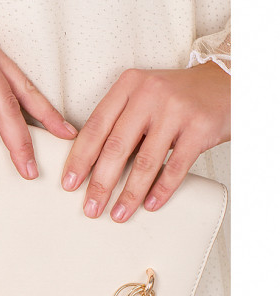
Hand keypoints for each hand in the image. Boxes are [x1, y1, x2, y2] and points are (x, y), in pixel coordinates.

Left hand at [61, 63, 230, 220]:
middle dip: (100, 182)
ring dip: (129, 193)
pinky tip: (150, 205)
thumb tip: (90, 163)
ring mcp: (176, 111)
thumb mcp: (143, 95)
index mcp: (128, 85)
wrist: (225, 82)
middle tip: (90, 207)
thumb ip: (120, 120)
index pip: (96, 126)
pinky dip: (161, 189)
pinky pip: (176, 166)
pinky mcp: (200, 128)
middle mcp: (149, 94)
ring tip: (117, 213)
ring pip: (145, 161)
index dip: (80, 158)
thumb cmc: (177, 95)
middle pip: (116, 146)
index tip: (69, 183)